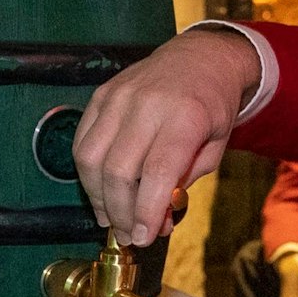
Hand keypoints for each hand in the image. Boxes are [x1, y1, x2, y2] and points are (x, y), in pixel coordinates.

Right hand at [74, 28, 260, 245]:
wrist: (201, 58)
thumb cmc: (211, 107)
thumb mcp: (215, 147)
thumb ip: (184, 182)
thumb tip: (155, 220)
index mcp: (186, 117)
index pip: (157, 173)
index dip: (146, 212)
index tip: (144, 238)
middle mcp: (148, 104)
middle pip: (119, 171)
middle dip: (121, 212)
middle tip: (128, 234)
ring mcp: (120, 97)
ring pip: (91, 159)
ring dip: (97, 197)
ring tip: (111, 217)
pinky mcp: (101, 96)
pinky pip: (82, 142)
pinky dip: (87, 173)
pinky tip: (101, 190)